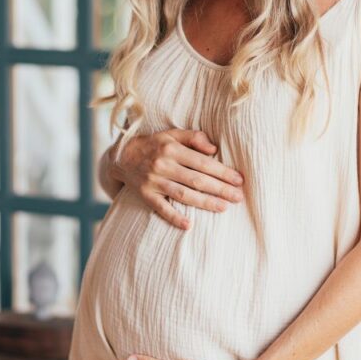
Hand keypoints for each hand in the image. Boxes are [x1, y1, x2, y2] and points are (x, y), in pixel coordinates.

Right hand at [113, 128, 245, 229]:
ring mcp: (154, 181)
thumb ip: (193, 137)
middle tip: (239, 197)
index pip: (203, 162)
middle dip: (220, 189)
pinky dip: (174, 217)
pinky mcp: (145, 195)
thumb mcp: (171, 134)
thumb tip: (214, 149)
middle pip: (197, 180)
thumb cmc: (153, 145)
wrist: (121, 156)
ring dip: (205, 202)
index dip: (222, 172)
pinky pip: (161, 208)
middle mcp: (163, 165)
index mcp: (172, 149)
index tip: (239, 180)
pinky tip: (189, 225)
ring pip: (183, 194)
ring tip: (224, 208)